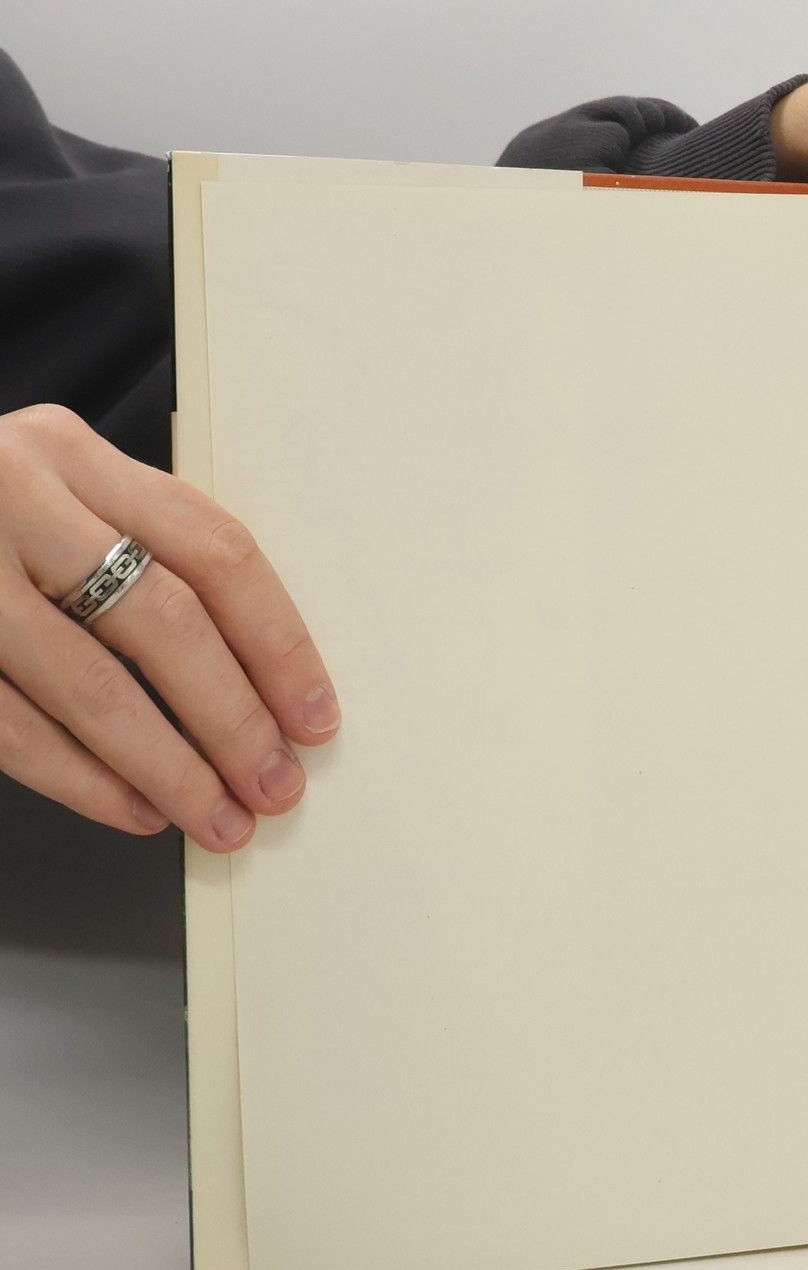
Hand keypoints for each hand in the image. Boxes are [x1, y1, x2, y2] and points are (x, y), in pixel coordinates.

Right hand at [0, 404, 339, 847]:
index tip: (314, 716)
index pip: (213, 550)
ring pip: (87, 684)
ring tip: (218, 817)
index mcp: (69, 452)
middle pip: (161, 619)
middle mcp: (10, 494)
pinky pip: (8, 724)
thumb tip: (256, 678)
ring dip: (167, 768)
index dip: (277, 644)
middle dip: (233, 719)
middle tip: (276, 784)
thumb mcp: (50, 494)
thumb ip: (135, 549)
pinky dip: (80, 779)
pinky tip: (133, 809)